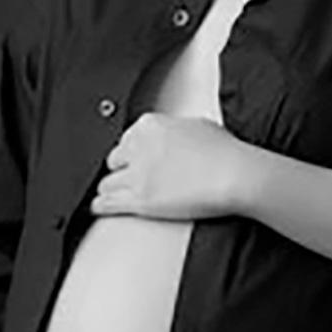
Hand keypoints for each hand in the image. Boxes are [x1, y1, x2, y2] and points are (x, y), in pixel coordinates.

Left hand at [91, 112, 249, 219]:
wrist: (234, 174)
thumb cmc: (225, 152)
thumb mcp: (197, 125)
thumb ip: (174, 129)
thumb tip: (172, 135)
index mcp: (150, 125)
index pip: (127, 138)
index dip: (131, 152)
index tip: (132, 159)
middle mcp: (139, 147)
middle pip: (114, 160)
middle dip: (120, 169)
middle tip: (126, 177)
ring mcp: (137, 174)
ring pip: (108, 182)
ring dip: (110, 188)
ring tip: (109, 194)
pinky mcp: (139, 199)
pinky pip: (107, 202)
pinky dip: (100, 205)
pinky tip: (98, 207)